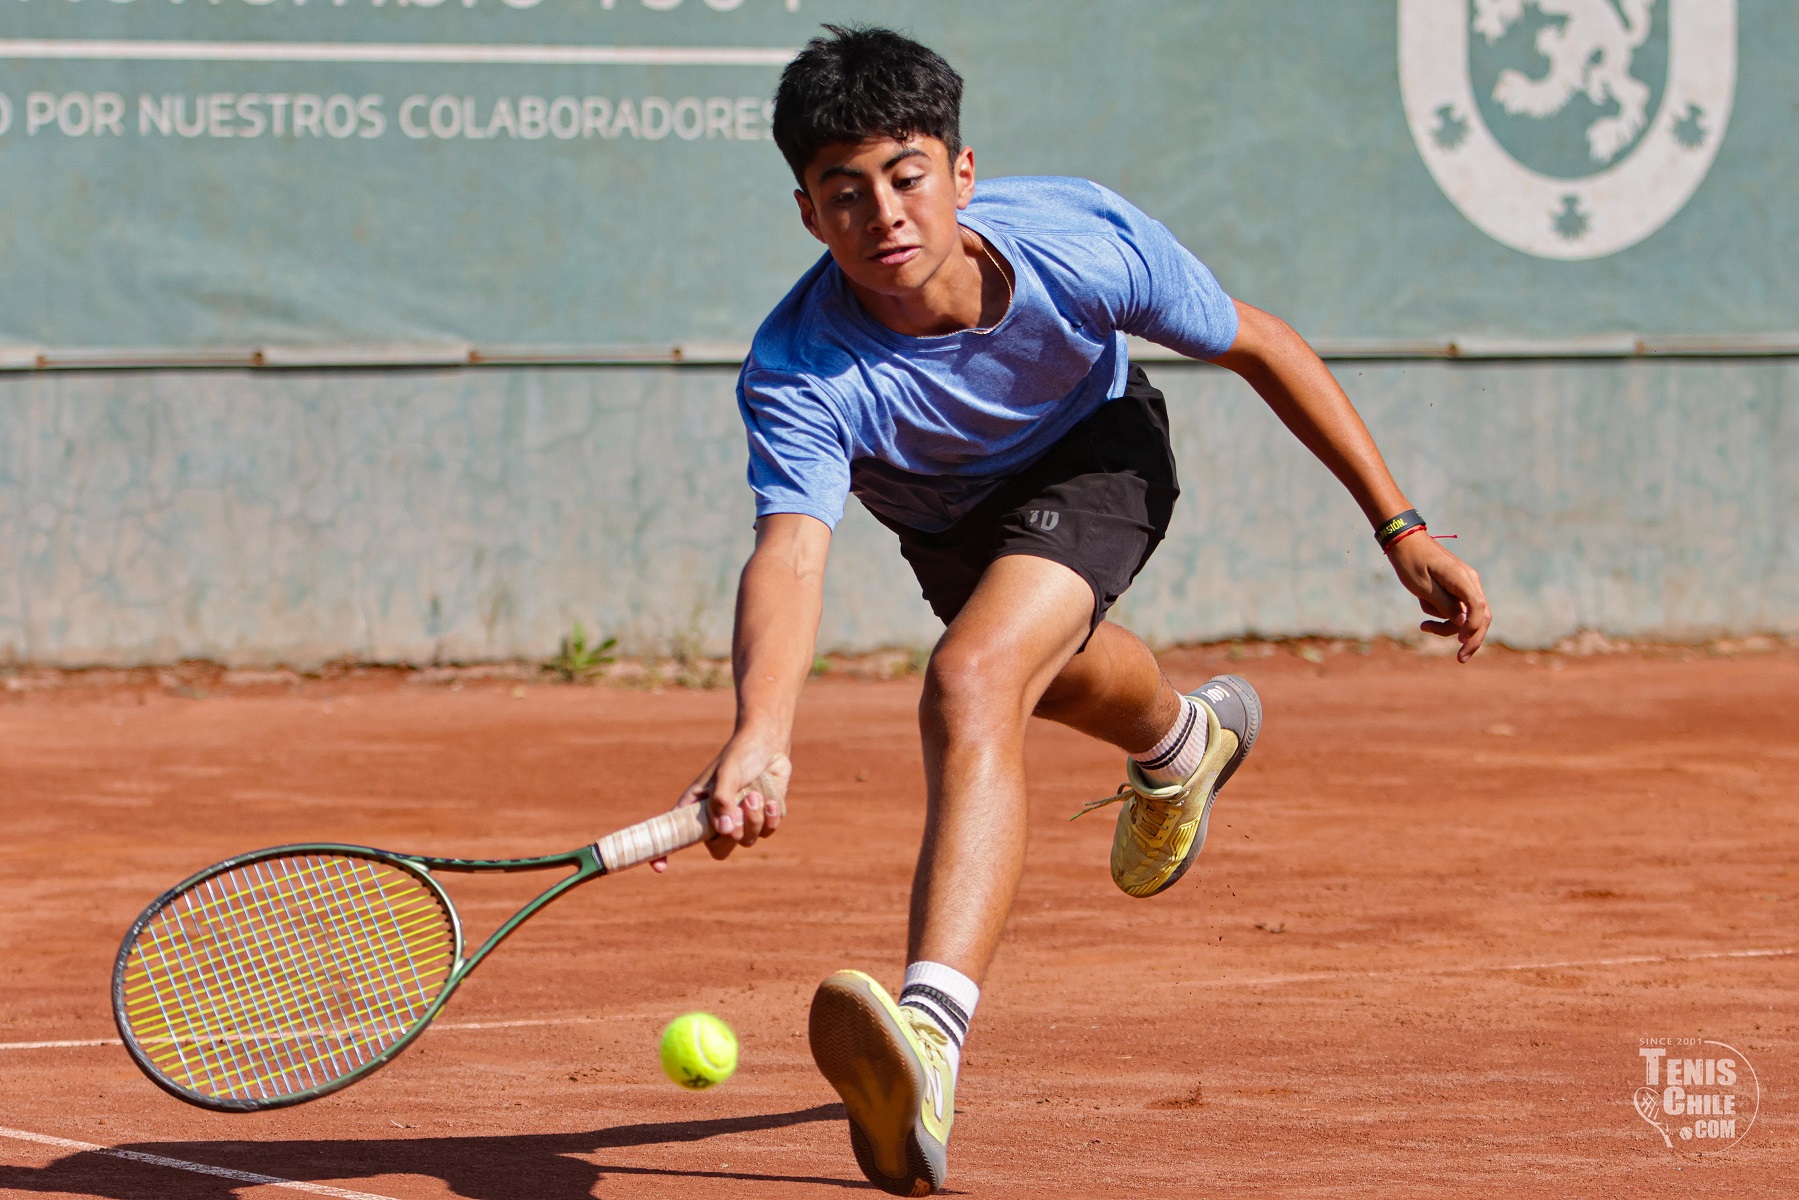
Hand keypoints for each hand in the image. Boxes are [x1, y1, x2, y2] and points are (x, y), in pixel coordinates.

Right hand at [650, 740, 791, 871]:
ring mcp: (741, 822)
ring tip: (755, 795)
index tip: (660, 868)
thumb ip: (722, 800)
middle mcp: (716, 819)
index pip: (676, 835)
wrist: (768, 745)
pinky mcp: (762, 820)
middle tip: (739, 810)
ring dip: (754, 819)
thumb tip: (725, 830)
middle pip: (719, 849)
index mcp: (697, 808)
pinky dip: (770, 816)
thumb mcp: (727, 773)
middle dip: (732, 834)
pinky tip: (769, 799)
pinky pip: (767, 831)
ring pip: (747, 840)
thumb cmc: (740, 755)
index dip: (664, 853)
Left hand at [1386, 534, 1490, 661]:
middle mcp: (1470, 581)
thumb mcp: (1424, 588)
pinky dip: (1442, 614)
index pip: (1478, 608)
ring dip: (1446, 625)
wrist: (1405, 542)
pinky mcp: (1457, 587)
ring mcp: (1465, 584)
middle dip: (1471, 638)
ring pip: (1467, 615)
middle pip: (1481, 616)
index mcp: (1462, 579)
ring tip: (1423, 625)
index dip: (1473, 629)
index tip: (1461, 644)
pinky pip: (1456, 608)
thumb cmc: (1411, 563)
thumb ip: (1446, 606)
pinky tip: (1424, 610)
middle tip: (1460, 659)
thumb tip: (1464, 623)